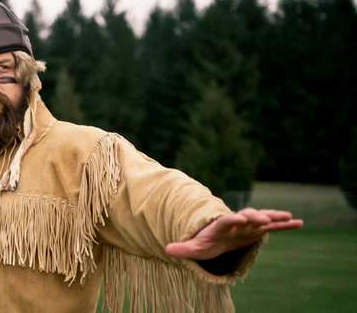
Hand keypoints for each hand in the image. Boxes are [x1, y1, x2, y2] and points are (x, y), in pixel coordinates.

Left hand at [165, 208, 302, 259]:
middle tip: (264, 219)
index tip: (239, 219)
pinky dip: (284, 225)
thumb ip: (183, 248)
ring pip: (262, 219)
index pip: (225, 221)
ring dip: (273, 217)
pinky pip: (272, 227)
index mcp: (220, 225)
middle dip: (255, 217)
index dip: (232, 220)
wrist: (214, 236)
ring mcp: (248, 225)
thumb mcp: (194, 248)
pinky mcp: (257, 230)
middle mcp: (236, 222)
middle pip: (246, 217)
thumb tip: (168, 250)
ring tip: (289, 217)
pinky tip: (299, 222)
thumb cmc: (205, 242)